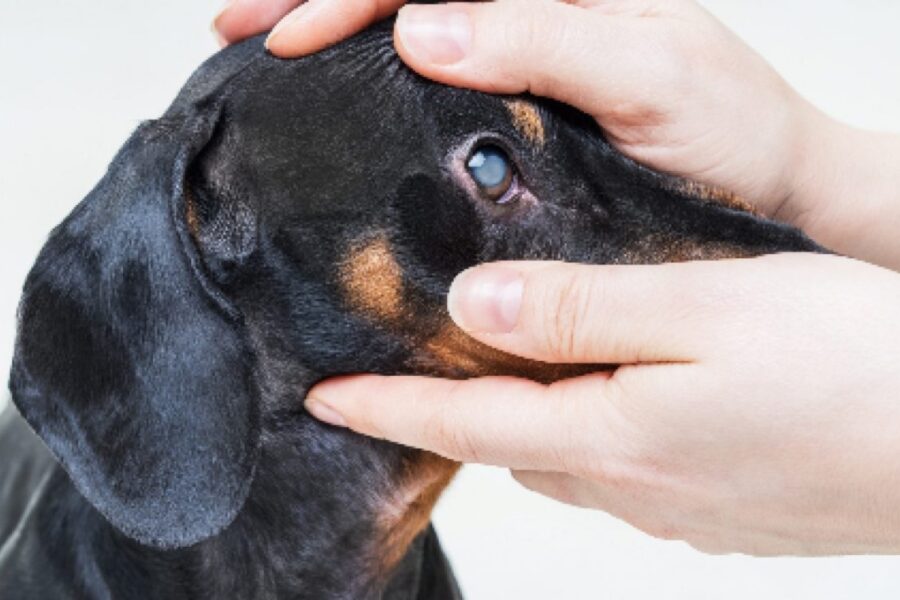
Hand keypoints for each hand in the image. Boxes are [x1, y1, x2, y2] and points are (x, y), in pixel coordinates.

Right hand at [214, 0, 899, 269]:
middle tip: (236, 24)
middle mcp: (534, 12)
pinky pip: (434, 79)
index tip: (285, 35)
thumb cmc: (730, 131)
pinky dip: (375, 79)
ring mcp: (522, 58)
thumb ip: (545, 38)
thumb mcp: (650, 72)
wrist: (769, 194)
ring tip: (260, 44)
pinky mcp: (521, 107)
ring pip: (411, 23)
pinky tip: (337, 92)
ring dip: (332, 29)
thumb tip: (422, 28)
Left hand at [305, 254, 899, 555]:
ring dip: (524, 419)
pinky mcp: (721, 509)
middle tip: (416, 368)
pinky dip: (590, 432)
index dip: (387, 409)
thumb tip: (475, 310)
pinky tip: (612, 398)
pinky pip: (623, 470)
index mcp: (613, 434)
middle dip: (452, 412)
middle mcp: (633, 485)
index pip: (464, 424)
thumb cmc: (851, 365)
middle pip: (510, 444)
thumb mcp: (704, 307)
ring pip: (566, 457)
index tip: (323, 398)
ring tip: (508, 371)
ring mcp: (679, 507)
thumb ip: (581, 311)